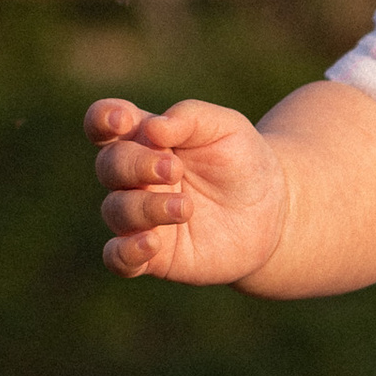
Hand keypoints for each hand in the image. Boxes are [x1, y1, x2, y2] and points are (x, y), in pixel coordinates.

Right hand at [87, 94, 288, 285]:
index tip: (122, 120)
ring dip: (145, 207)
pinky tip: (150, 244)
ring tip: (186, 207)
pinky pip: (118, 258)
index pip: (103, 126)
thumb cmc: (242, 162)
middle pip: (109, 166)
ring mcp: (140, 218)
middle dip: (135, 165)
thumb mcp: (226, 127)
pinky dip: (125, 252)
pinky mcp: (154, 255)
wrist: (272, 212)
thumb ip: (189, 118)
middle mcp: (134, 179)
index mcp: (144, 140)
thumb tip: (152, 128)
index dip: (102, 120)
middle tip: (175, 169)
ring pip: (115, 210)